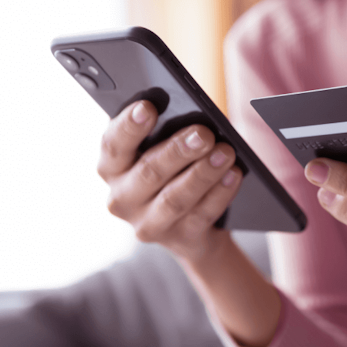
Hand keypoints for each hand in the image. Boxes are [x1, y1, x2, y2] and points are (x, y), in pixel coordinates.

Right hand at [98, 100, 242, 260]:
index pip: (113, 144)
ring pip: (175, 198)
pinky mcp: (178, 239)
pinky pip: (201, 215)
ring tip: (226, 153)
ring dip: (203, 173)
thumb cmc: (174, 171)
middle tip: (204, 134)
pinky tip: (234, 174)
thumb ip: (164, 132)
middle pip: (149, 172)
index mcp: (112, 167)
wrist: (191, 226)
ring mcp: (148, 223)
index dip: (129, 125)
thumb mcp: (161, 150)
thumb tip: (189, 113)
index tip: (147, 107)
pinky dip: (220, 193)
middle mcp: (122, 198)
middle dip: (178, 151)